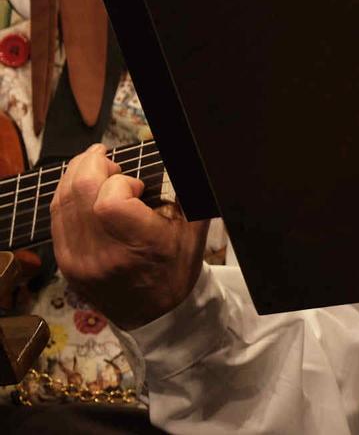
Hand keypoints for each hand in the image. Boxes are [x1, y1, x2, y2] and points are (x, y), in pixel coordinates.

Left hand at [51, 144, 207, 329]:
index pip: (109, 202)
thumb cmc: (177, 265)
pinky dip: (67, 197)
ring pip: (61, 203)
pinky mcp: (65, 264)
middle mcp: (102, 256)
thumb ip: (188, 188)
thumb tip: (184, 152)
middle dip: (90, 164)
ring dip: (75, 175)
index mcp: (139, 247)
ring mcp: (78, 262)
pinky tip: (81, 189)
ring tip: (93, 166)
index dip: (119, 182)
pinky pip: (56, 220)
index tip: (136, 185)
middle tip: (106, 158)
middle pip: (79, 194)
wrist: (156, 313)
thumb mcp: (194, 227)